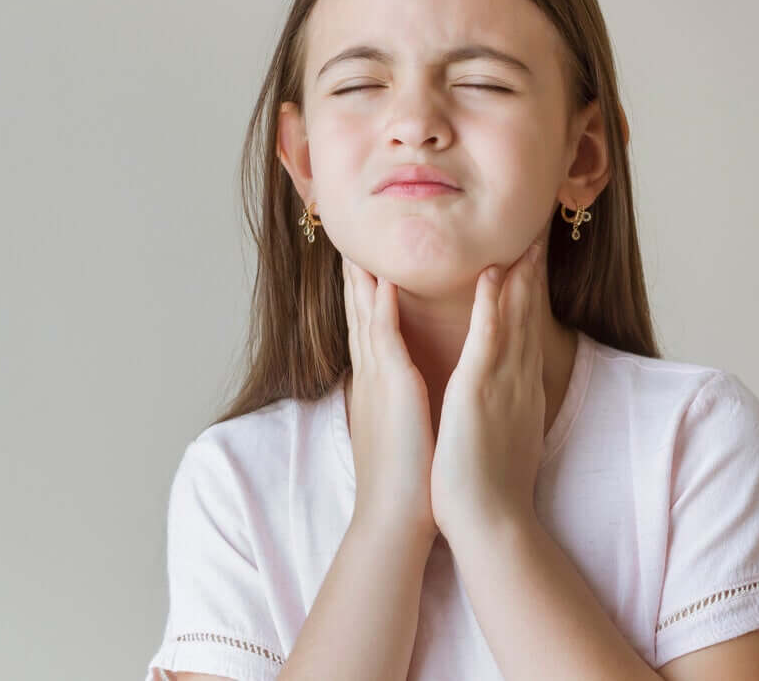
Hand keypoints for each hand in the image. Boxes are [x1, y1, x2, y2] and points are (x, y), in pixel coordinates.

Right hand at [341, 256, 437, 539]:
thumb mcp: (400, 428)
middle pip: (361, 313)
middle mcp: (373, 376)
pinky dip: (384, 308)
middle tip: (352, 238)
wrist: (396, 519)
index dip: (366, 292)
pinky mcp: (394, 390)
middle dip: (357, 275)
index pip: (370, 327)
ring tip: (361, 243)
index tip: (364, 260)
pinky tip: (385, 281)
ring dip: (366, 278)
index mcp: (378, 384)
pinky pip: (386, 340)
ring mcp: (380, 381)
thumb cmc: (406, 480)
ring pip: (369, 316)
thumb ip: (398, 402)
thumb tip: (405, 389)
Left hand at [430, 238, 548, 538]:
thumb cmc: (492, 486)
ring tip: (525, 236)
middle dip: (534, 271)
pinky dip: (491, 305)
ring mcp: (502, 382)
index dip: (532, 291)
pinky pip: (488, 338)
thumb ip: (509, 409)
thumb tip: (510, 398)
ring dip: (519, 274)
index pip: (528, 329)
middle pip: (530, 314)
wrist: (489, 520)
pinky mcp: (479, 390)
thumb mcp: (507, 436)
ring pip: (514, 317)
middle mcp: (519, 378)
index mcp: (521, 388)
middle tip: (539, 232)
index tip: (532, 258)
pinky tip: (493, 274)